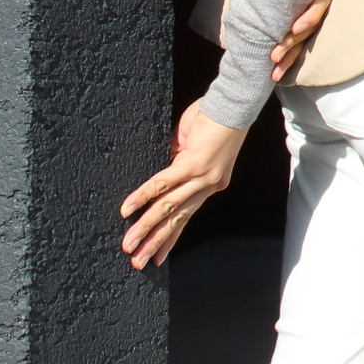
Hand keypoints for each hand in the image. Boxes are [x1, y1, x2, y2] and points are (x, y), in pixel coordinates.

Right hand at [120, 101, 247, 268]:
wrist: (235, 101)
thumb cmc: (215, 116)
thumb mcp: (193, 146)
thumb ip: (176, 162)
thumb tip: (159, 176)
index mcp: (211, 183)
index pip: (187, 215)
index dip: (171, 235)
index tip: (158, 255)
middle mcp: (209, 185)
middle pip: (178, 219)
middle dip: (156, 243)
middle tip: (138, 263)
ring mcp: (202, 176)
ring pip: (169, 208)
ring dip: (147, 229)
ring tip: (130, 247)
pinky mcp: (194, 164)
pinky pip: (162, 184)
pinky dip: (143, 198)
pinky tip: (127, 212)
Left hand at [271, 0, 331, 82]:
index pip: (320, 0)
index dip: (310, 15)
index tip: (294, 27)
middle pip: (310, 25)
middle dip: (293, 42)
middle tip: (274, 55)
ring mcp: (301, 10)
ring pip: (303, 38)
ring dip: (291, 56)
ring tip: (274, 72)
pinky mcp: (292, 19)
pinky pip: (296, 42)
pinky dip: (288, 58)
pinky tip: (275, 74)